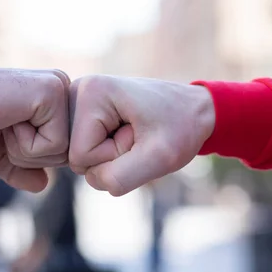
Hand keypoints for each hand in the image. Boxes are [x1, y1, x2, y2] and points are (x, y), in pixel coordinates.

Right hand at [0, 58, 69, 191]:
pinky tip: (6, 121)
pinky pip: (56, 144)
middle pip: (68, 153)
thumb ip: (20, 169)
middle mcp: (60, 88)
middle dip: (30, 157)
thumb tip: (43, 185)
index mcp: (49, 100)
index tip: (1, 133)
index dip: (29, 158)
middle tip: (1, 129)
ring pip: (64, 152)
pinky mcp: (52, 92)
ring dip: (25, 151)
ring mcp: (58, 87)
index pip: (62, 151)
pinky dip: (25, 145)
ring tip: (2, 124)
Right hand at [68, 75, 215, 195]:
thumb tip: (93, 180)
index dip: (114, 156)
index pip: (81, 156)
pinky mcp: (82, 113)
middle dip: (111, 156)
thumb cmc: (182, 127)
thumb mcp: (159, 158)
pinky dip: (108, 152)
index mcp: (90, 92)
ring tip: (135, 133)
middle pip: (77, 158)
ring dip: (111, 155)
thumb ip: (121, 177)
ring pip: (81, 158)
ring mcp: (77, 102)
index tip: (139, 134)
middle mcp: (76, 91)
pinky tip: (125, 133)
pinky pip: (86, 153)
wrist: (195, 110)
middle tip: (138, 134)